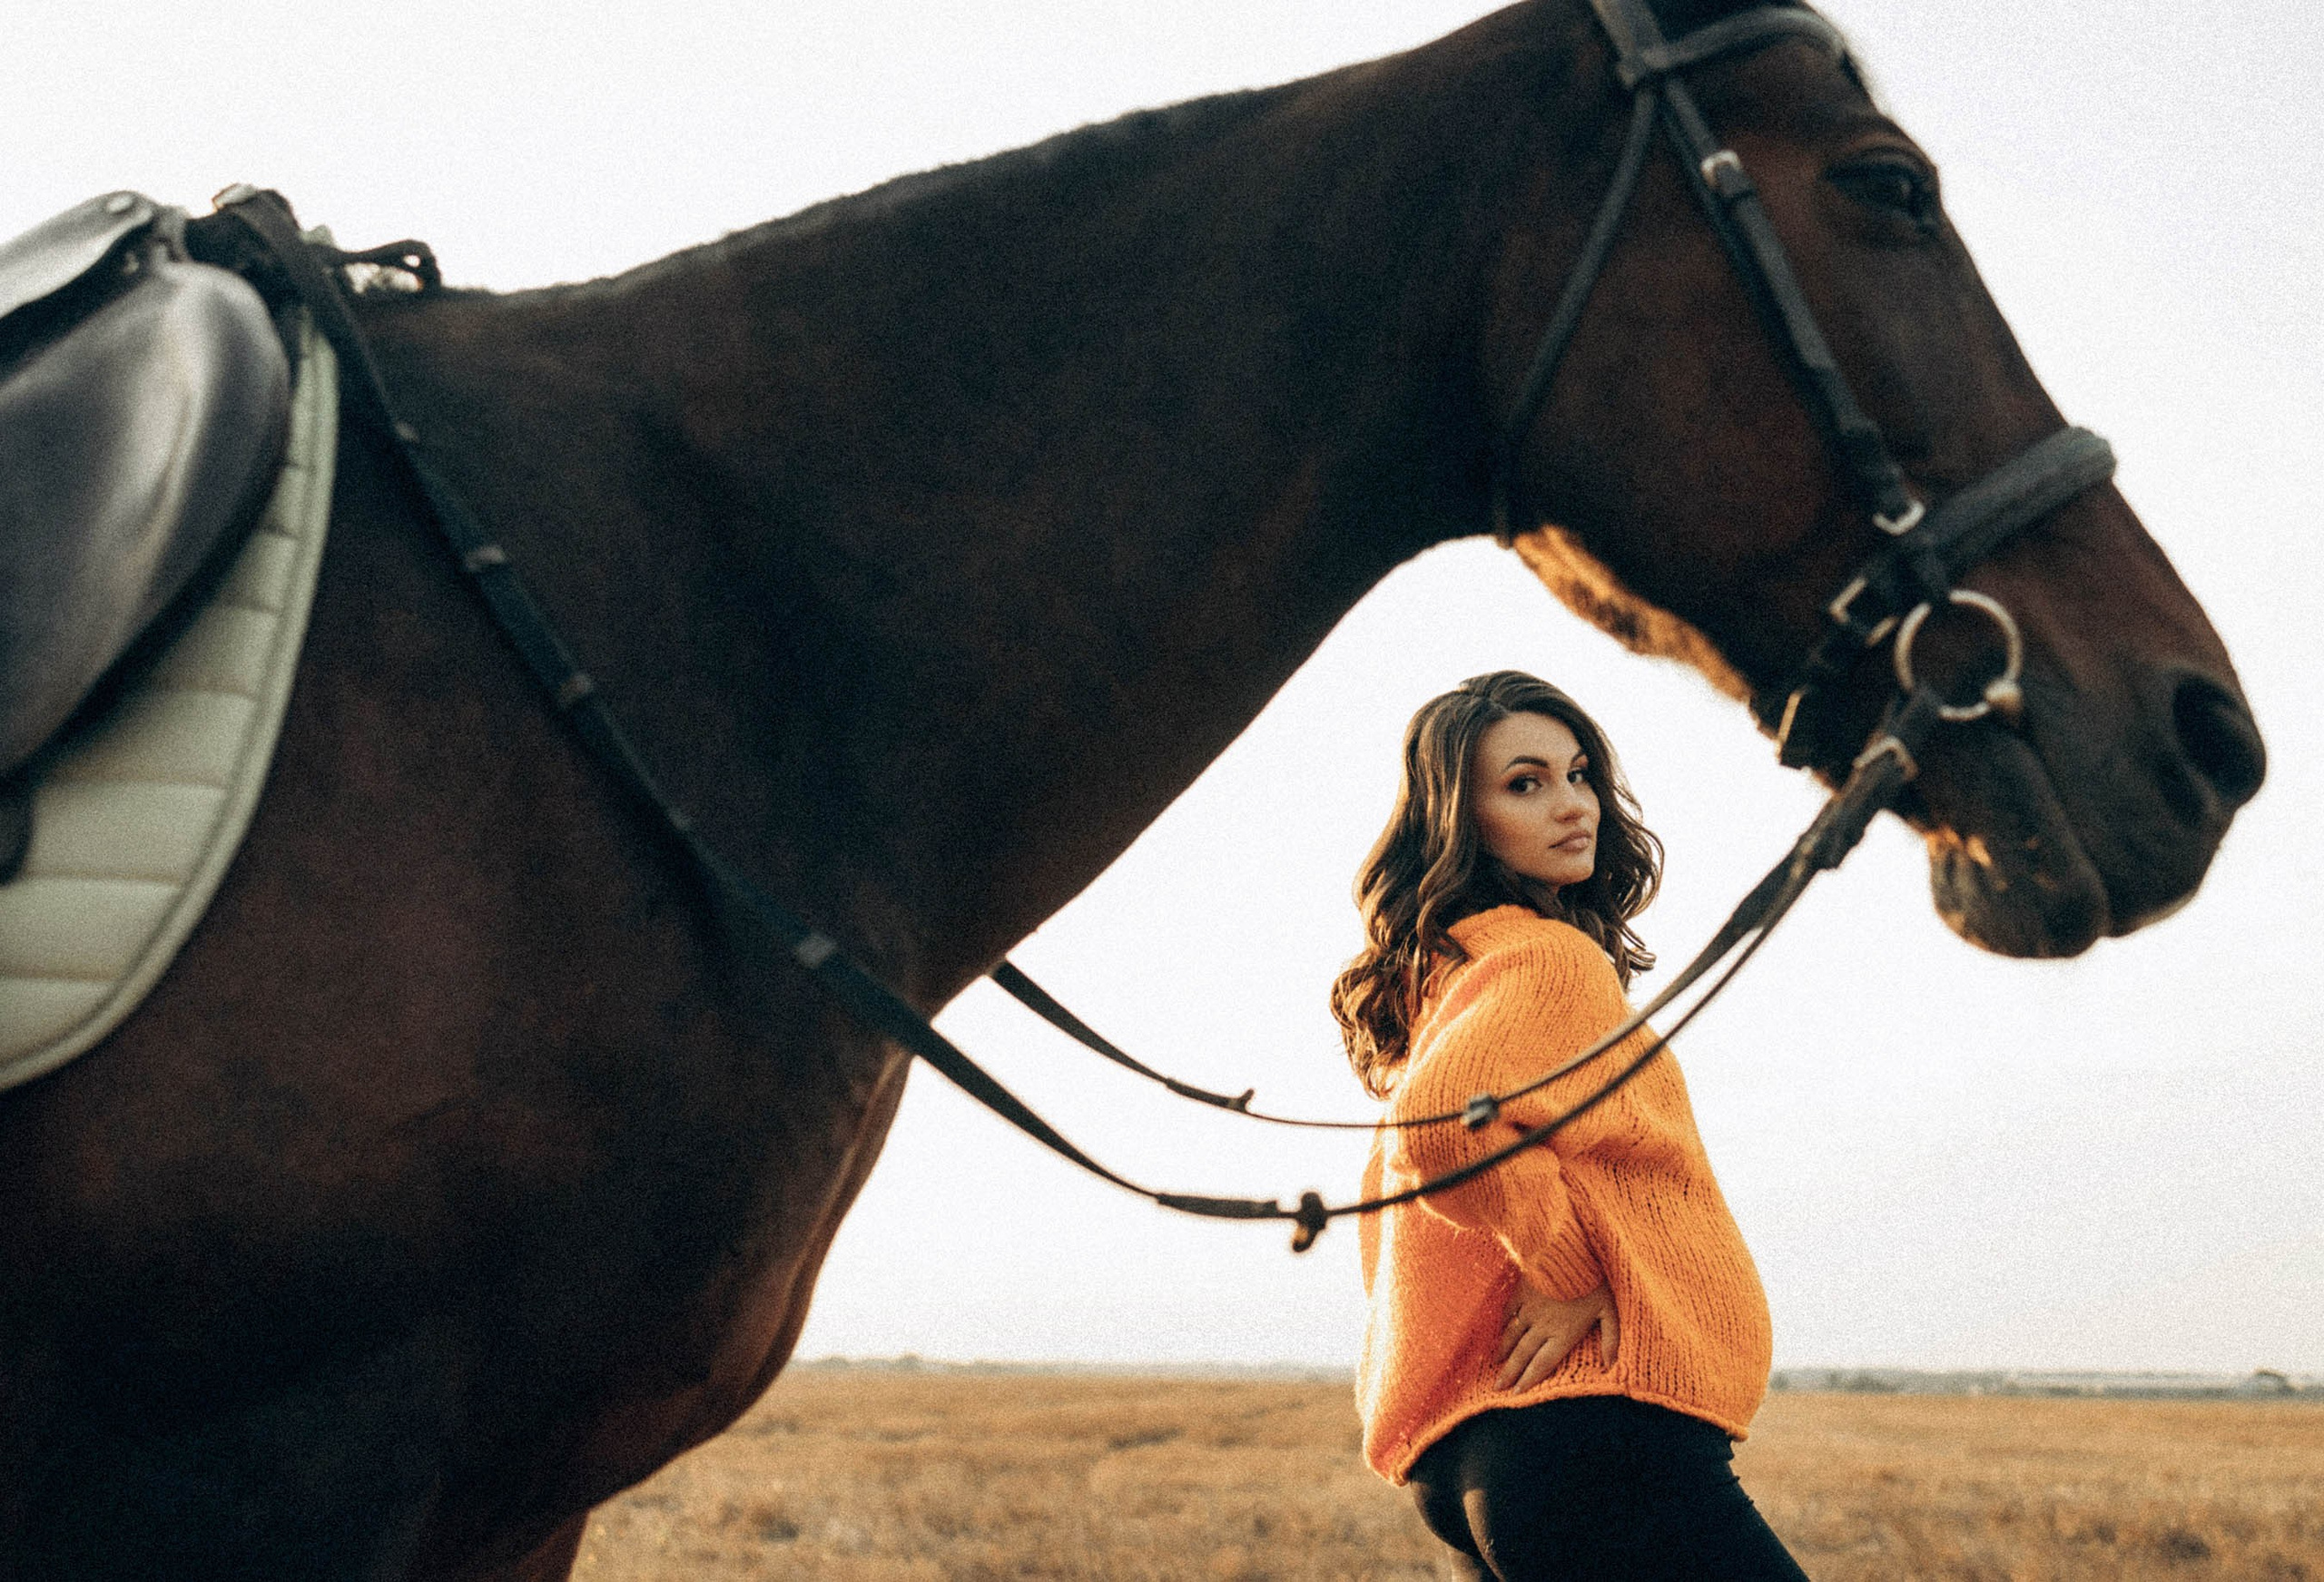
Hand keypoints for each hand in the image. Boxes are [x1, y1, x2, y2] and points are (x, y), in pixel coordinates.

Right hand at [1496, 1276, 1618, 1390]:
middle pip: (1523, 1355)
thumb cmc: (1595, 1282)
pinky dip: (1502, 1324)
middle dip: (1510, 1374)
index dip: (1529, 1380)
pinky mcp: (1522, 1292)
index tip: (1517, 1394)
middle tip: (1497, 1388)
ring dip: (1503, 1352)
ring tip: (1495, 1365)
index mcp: (1563, 1334)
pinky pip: (1508, 1311)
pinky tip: (1498, 1332)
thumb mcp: (1610, 1311)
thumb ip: (1611, 1339)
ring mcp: (1530, 1308)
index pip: (1543, 1364)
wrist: (1571, 1252)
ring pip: (1512, 1336)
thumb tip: (1612, 1365)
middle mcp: (1543, 1326)